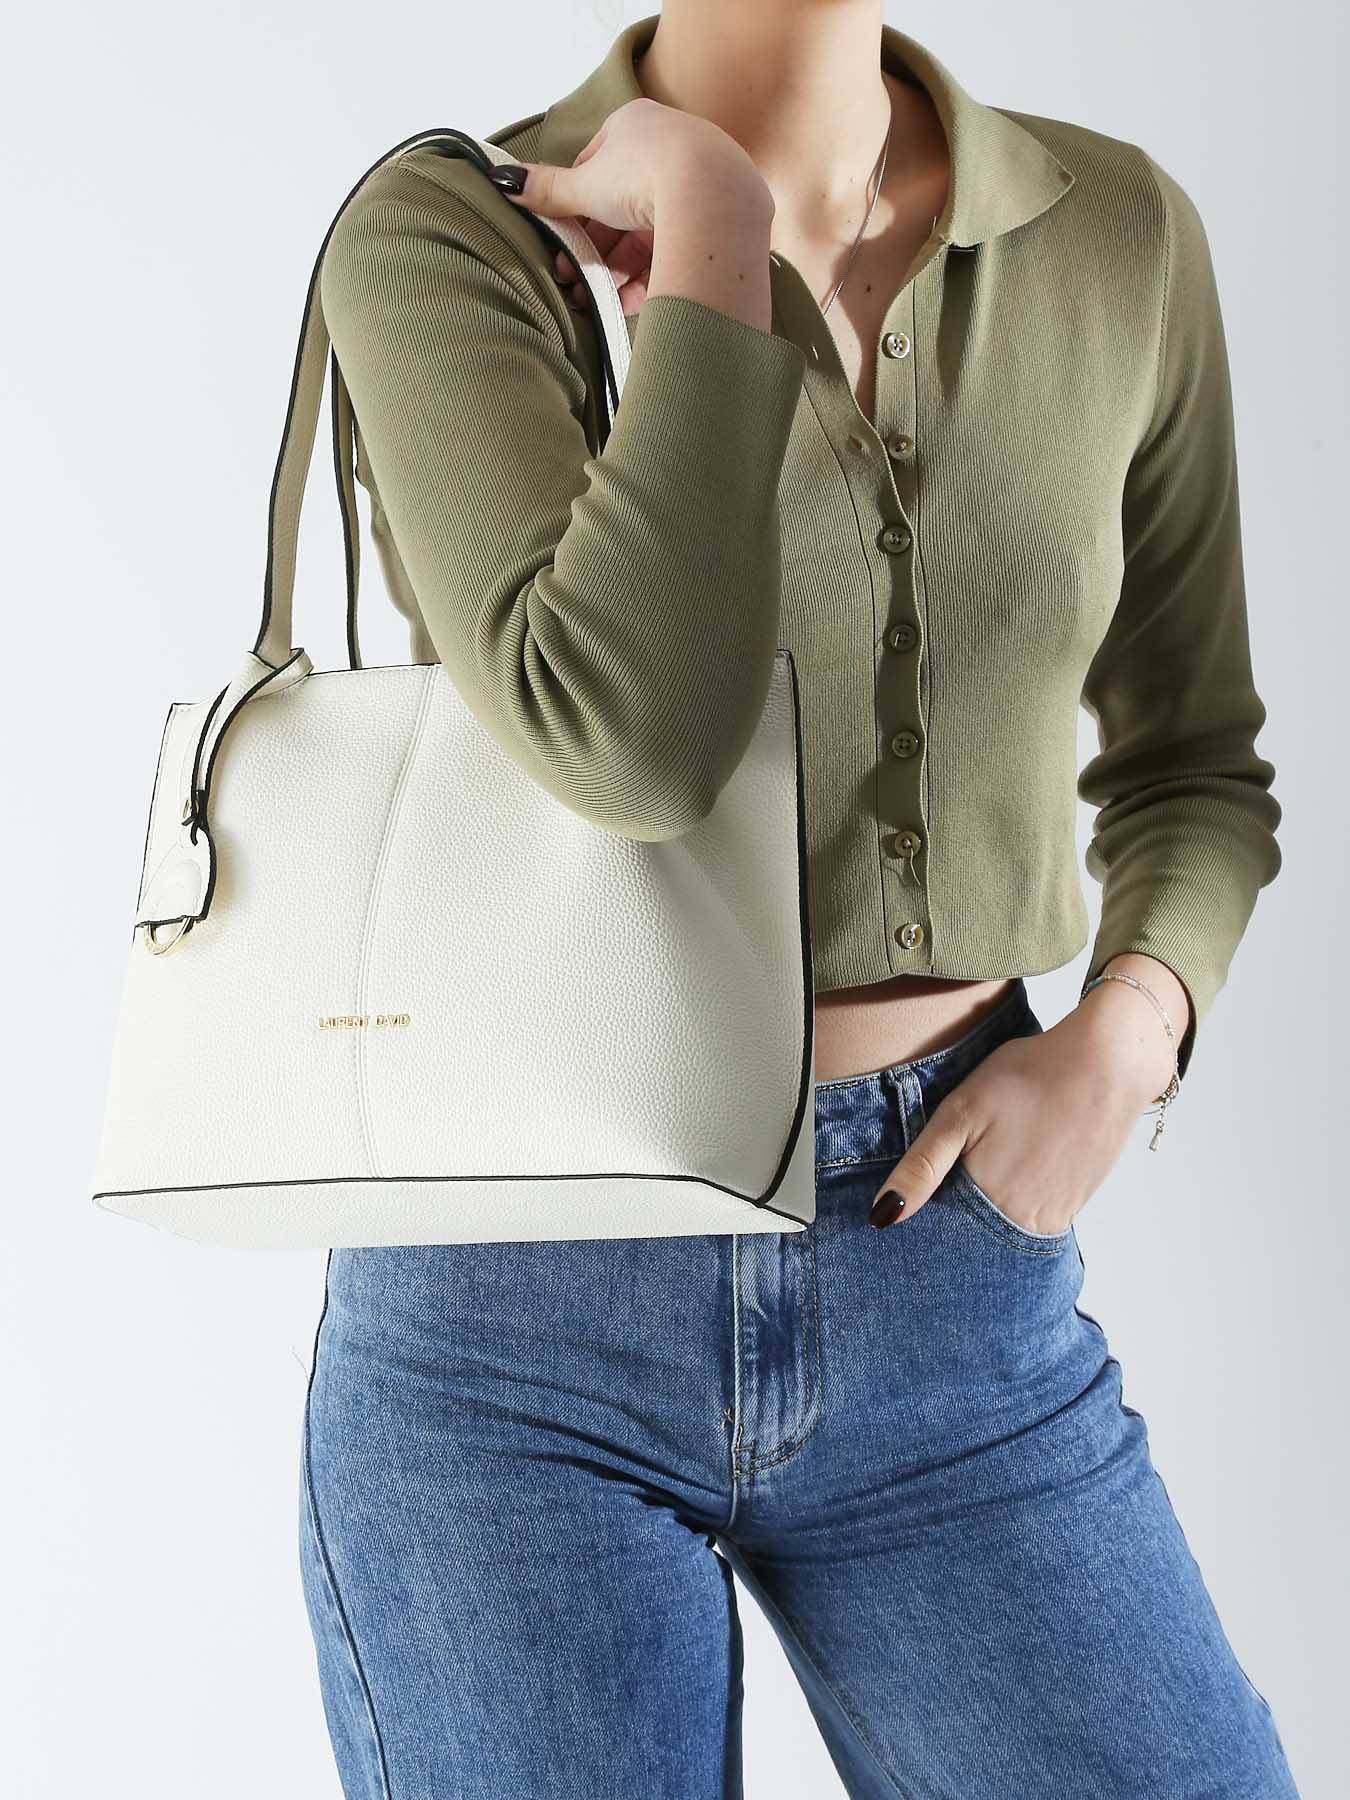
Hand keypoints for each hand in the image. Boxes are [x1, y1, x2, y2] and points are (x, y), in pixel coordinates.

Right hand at [487, 97, 774, 318]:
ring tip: (593, 301)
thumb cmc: (644, 175)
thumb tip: (504, 180)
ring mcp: (695, 184)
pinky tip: (626, 303)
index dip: (574, 210)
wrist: (713, 197)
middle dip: (593, 250)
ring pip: (645, 235)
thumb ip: (547, 189)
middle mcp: (667, 148)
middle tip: (571, 281)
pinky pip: (671, 251)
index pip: (594, 170)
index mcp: (634, 126)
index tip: (561, 244)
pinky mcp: (713, 220)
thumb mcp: (585, 184)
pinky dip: (647, 278)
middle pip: (619, 209)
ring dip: (615, 271)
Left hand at [868, 996, 1172, 1231]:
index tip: (922, 1192)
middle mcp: (1020, 1222)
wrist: (1107, 1064)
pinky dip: (1016, 1203)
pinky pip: (1032, 1220)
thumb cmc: (1028, 1077)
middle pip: (972, 1235)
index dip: (924, 1212)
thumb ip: (921, 1167)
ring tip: (991, 1160)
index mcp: (985, 1200)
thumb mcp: (960, 1112)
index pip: (939, 1231)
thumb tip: (882, 1218)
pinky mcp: (1073, 1206)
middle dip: (954, 1218)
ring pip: (1002, 1229)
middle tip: (965, 1162)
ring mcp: (1051, 1218)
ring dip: (986, 1211)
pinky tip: (1017, 1164)